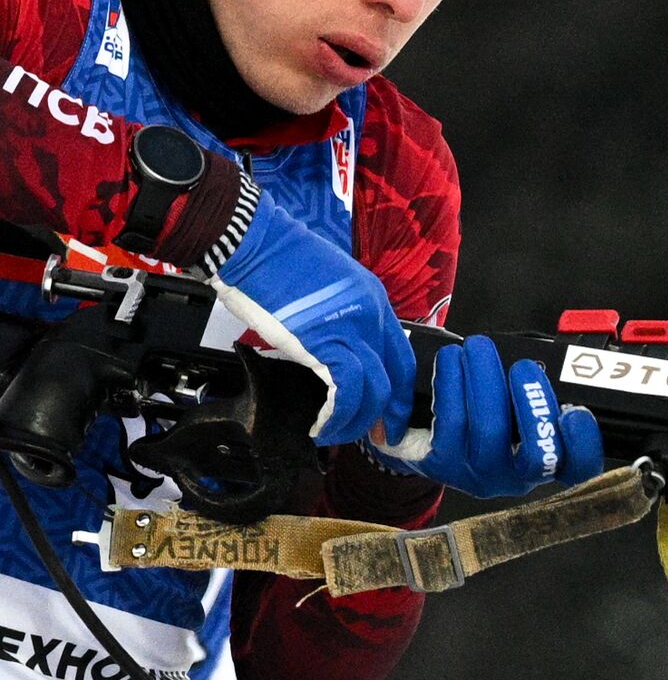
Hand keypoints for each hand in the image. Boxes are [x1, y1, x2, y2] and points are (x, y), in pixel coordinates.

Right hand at [205, 184, 415, 445]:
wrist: (255, 243)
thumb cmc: (278, 261)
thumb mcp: (326, 287)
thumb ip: (338, 317)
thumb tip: (333, 350)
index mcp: (375, 301)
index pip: (400, 356)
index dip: (396, 391)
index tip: (386, 416)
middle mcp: (372, 315)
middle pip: (395, 376)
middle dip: (386, 413)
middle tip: (371, 436)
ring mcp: (352, 327)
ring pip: (374, 389)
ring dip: (356, 421)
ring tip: (335, 434)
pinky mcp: (325, 341)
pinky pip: (346, 390)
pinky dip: (337, 415)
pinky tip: (321, 426)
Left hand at [371, 335, 604, 496]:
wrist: (433, 438)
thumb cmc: (493, 411)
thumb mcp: (525, 402)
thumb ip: (546, 387)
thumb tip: (551, 358)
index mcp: (549, 462)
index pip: (579, 468)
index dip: (584, 444)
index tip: (575, 411)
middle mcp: (516, 478)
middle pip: (535, 456)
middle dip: (532, 403)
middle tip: (524, 367)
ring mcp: (478, 475)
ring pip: (488, 430)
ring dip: (484, 377)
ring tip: (478, 347)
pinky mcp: (441, 463)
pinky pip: (450, 421)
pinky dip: (452, 381)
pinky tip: (451, 359)